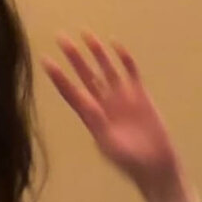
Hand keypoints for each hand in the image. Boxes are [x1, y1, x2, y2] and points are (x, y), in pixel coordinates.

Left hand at [40, 30, 182, 190]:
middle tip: (60, 38)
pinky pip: (130, 73)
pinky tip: (116, 45)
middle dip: (73, 58)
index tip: (45, 60)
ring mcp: (122, 99)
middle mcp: (104, 105)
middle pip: (85, 76)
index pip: (71, 93)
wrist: (156, 166)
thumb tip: (85, 102)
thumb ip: (97, 123)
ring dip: (96, 53)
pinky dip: (123, 59)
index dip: (58, 77)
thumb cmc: (131, 163)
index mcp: (92, 118)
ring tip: (86, 34)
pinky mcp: (140, 96)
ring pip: (106, 70)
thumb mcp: (111, 145)